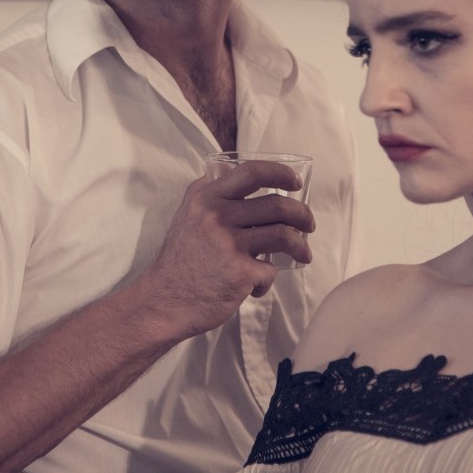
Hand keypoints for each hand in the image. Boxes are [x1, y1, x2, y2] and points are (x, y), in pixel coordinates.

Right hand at [140, 160, 315, 336]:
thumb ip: (206, 191)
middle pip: (277, 206)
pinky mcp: (239, 273)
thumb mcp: (185, 215)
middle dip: (302, 214)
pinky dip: (268, 279)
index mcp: (206, 198)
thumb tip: (229, 170)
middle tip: (308, 224)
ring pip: (283, 236)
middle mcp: (217, 217)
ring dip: (301, 245)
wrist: (163, 302)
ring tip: (304, 253)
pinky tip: (258, 284)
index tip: (294, 182)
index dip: (280, 174)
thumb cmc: (178, 260)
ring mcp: (229, 245)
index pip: (251, 173)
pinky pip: (270, 270)